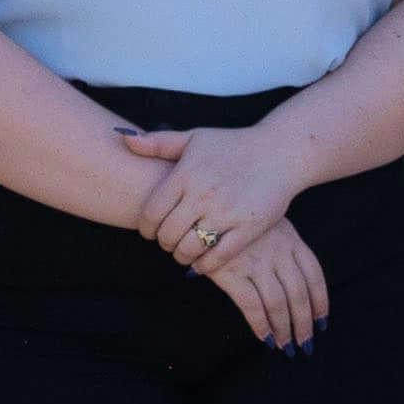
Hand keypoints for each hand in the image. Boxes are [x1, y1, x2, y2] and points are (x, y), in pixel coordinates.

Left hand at [118, 122, 303, 286]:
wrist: (280, 152)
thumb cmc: (234, 144)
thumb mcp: (194, 137)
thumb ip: (158, 143)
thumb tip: (123, 139)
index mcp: (185, 175)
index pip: (151, 213)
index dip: (146, 228)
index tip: (150, 231)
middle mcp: (202, 195)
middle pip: (167, 234)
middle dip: (163, 243)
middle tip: (167, 242)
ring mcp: (225, 213)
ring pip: (189, 249)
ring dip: (181, 256)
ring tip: (183, 252)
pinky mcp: (247, 228)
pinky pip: (218, 257)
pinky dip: (205, 265)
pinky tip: (202, 262)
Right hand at [201, 213, 330, 348]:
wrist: (202, 205)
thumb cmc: (235, 215)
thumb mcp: (268, 222)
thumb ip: (283, 246)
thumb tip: (295, 280)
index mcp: (290, 239)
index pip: (314, 275)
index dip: (320, 301)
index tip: (322, 321)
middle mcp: (278, 252)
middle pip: (299, 294)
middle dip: (304, 322)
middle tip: (306, 343)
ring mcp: (255, 262)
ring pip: (278, 303)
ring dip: (284, 329)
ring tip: (286, 347)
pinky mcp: (231, 272)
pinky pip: (251, 305)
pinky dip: (261, 325)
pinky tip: (265, 338)